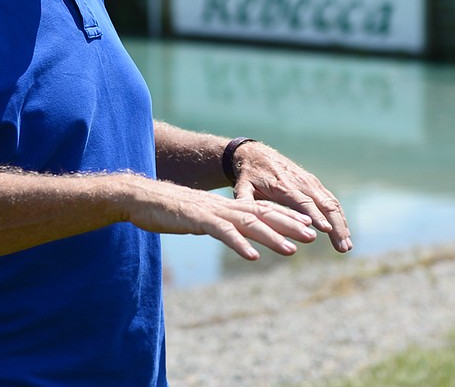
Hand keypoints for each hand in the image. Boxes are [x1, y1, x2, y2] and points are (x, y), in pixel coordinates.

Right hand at [122, 177, 319, 260]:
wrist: (141, 198)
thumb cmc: (168, 210)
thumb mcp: (200, 219)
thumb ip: (218, 224)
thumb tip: (232, 233)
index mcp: (226, 207)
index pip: (263, 210)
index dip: (286, 217)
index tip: (307, 226)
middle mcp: (224, 207)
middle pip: (263, 215)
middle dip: (289, 225)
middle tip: (313, 236)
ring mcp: (212, 213)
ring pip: (248, 224)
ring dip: (271, 237)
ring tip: (291, 250)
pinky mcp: (197, 220)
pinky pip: (222, 233)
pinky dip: (238, 244)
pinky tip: (252, 256)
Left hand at [230, 143, 352, 253]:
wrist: (255, 154)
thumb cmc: (248, 176)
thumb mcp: (242, 188)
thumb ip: (244, 202)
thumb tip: (242, 220)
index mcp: (284, 186)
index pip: (304, 203)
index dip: (316, 216)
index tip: (327, 230)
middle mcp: (301, 183)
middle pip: (325, 204)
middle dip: (336, 226)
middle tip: (343, 248)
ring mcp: (310, 182)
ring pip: (332, 203)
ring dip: (341, 224)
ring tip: (346, 246)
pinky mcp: (314, 183)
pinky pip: (331, 200)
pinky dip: (339, 216)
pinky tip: (343, 232)